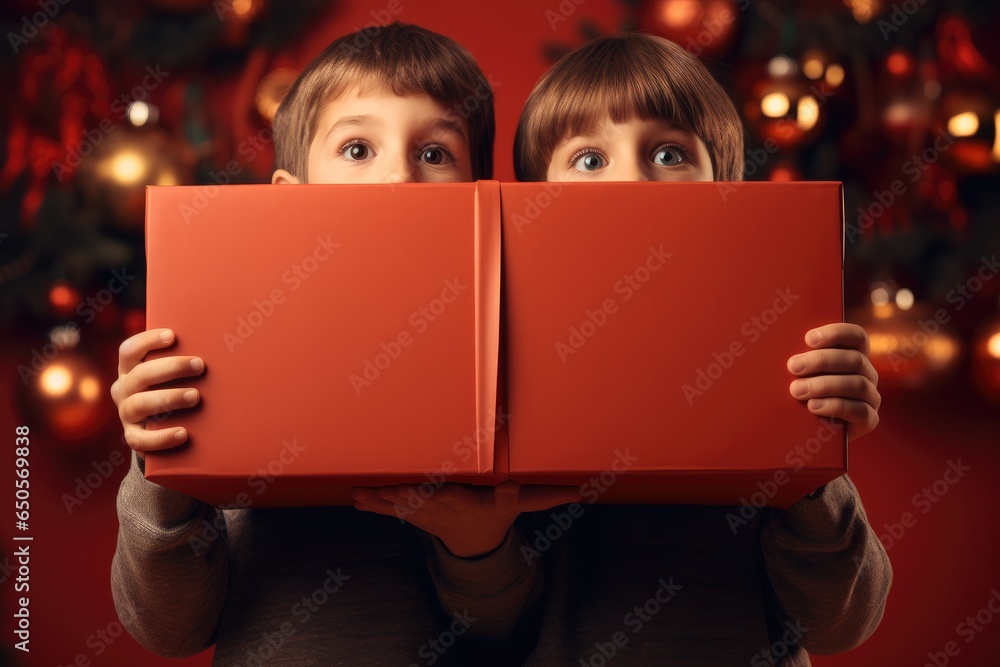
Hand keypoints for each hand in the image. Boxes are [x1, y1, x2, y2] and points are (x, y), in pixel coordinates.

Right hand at [110, 328, 205, 458]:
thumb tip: (214, 346)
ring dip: (170, 397)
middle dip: (172, 367)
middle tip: (199, 365)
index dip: (148, 341)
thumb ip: (182, 360)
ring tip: (196, 396)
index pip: (129, 350)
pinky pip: (141, 440)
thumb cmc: (174, 388)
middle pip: (141, 374)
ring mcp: (126, 413)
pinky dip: (162, 437)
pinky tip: (183, 433)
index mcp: (130, 368)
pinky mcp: (133, 436)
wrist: (162, 426)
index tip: (172, 336)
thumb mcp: (173, 374)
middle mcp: (123, 389)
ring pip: (140, 404)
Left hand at [352, 482, 582, 557]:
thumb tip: (582, 491)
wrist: (470, 542)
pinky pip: (389, 508)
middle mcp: (447, 509)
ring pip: (403, 506)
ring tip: (364, 494)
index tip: (457, 490)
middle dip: (411, 496)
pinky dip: (372, 504)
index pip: (470, 498)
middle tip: (396, 490)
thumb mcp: (521, 504)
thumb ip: (547, 496)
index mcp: (473, 503)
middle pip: (428, 502)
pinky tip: (354, 497)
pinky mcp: (411, 512)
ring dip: (384, 500)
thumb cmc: (494, 514)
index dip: (465, 495)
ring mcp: (426, 513)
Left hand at [786, 323, 879, 440]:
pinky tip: (813, 407)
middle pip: (854, 359)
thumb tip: (782, 347)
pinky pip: (860, 411)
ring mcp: (871, 397)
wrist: (804, 432)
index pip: (857, 336)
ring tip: (797, 390)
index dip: (836, 333)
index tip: (808, 339)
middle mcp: (867, 374)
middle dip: (821, 361)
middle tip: (793, 367)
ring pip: (857, 384)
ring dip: (824, 385)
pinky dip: (835, 406)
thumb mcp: (799, 374)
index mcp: (853, 355)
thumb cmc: (799, 394)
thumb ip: (799, 360)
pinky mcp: (869, 420)